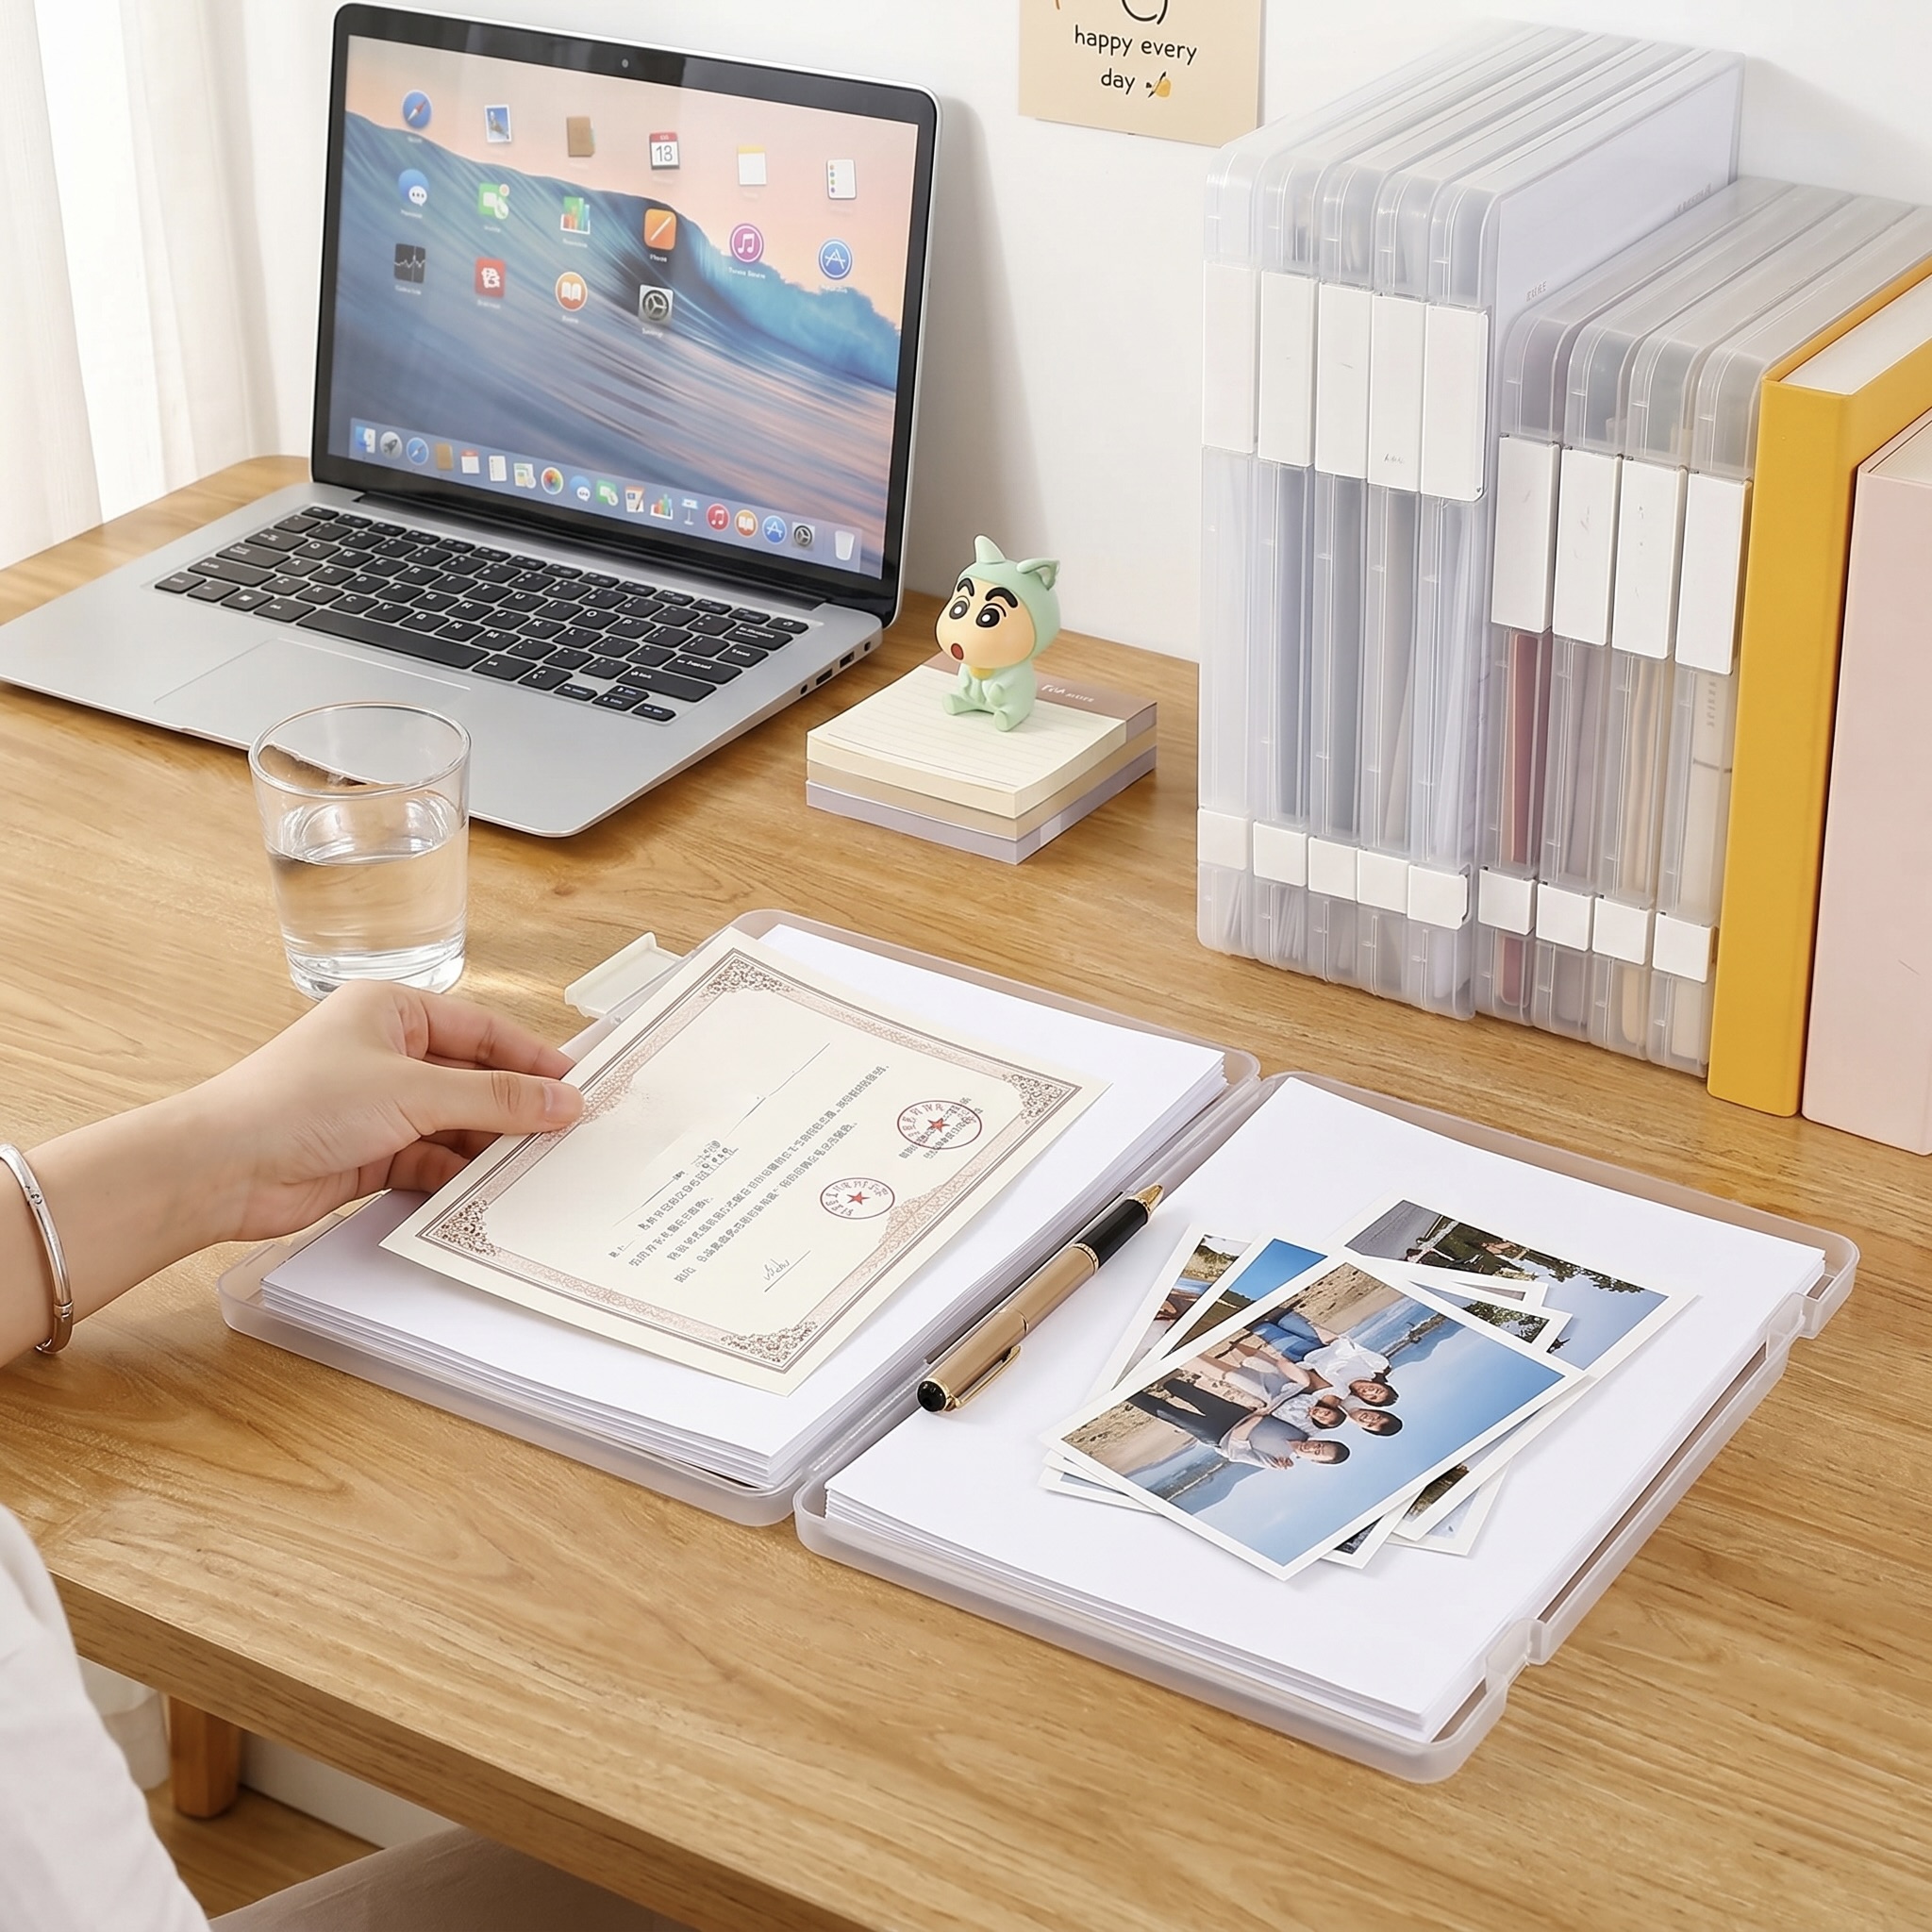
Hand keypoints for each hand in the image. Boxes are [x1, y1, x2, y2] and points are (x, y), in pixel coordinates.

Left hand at [6, 983, 584, 1359]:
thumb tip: (566, 1100)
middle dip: (516, 1108)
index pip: (483, 1031)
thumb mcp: (414, 1091)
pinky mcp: (368, 1153)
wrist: (222, 1168)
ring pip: (455, 1124)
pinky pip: (431, 1160)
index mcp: (393, 1010)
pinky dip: (457, 1175)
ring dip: (489, 1146)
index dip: (533, 1059)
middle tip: (569, 1134)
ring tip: (538, 1168)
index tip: (578, 1087)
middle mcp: (386, 1052)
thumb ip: (498, 1098)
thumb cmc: (300, 1103)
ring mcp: (377, 1105)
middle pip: (473, 1079)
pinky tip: (487, 1192)